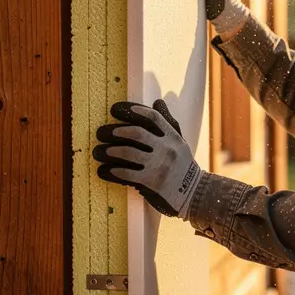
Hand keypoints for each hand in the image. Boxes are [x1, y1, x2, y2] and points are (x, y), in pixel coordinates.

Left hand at [93, 99, 203, 217]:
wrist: (194, 191)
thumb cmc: (184, 165)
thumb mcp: (180, 142)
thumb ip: (168, 123)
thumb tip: (157, 102)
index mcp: (173, 137)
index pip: (153, 118)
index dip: (135, 111)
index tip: (117, 109)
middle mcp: (167, 148)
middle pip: (137, 133)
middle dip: (117, 131)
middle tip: (104, 132)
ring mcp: (159, 165)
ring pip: (129, 153)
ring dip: (111, 151)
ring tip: (100, 151)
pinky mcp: (153, 181)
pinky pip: (128, 174)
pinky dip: (114, 171)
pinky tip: (106, 170)